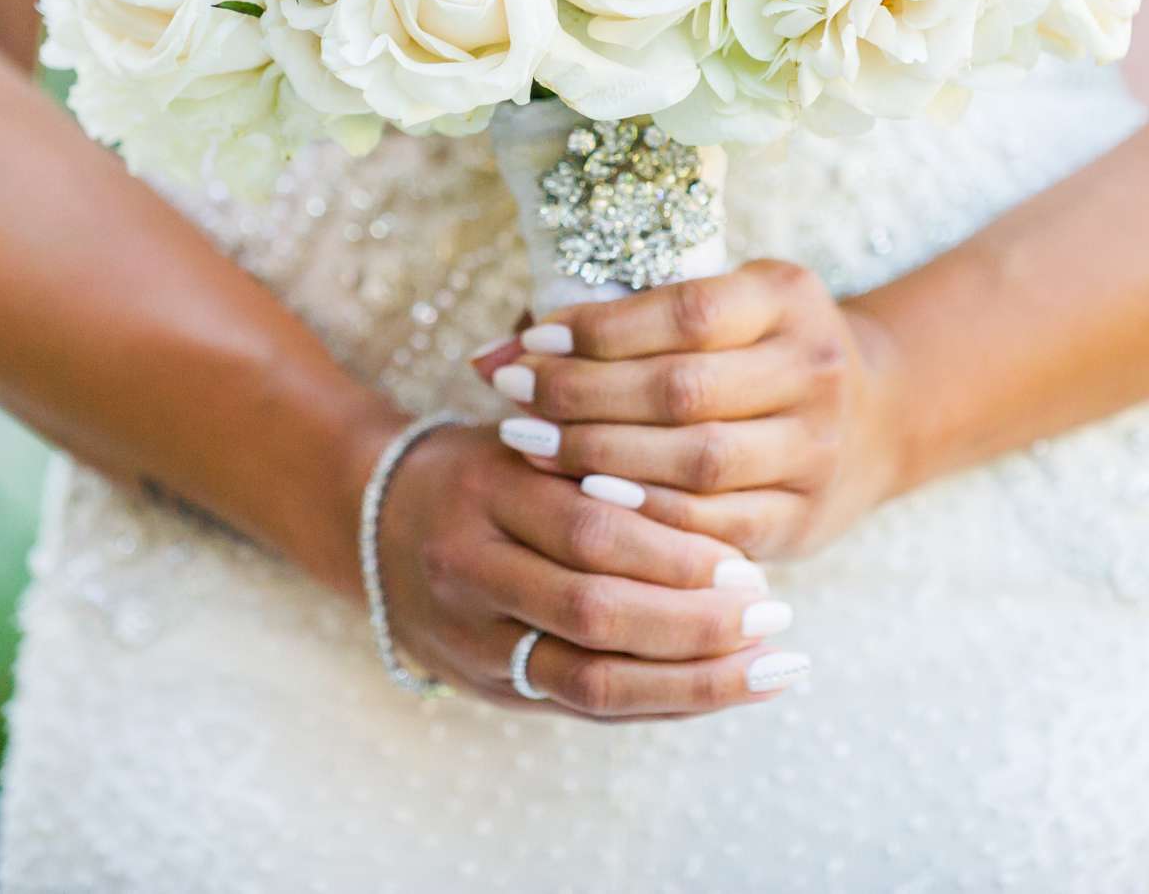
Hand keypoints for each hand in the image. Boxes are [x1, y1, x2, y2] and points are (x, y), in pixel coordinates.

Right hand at [369, 423, 808, 718]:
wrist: (374, 518)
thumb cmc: (484, 467)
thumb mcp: (529, 441)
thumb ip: (605, 465)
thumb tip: (722, 497)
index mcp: (484, 491)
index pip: (591, 532)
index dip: (676, 555)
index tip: (751, 565)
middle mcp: (469, 569)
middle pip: (593, 615)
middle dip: (695, 625)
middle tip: (774, 618)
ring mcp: (471, 638)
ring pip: (589, 681)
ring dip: (691, 682)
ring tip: (768, 669)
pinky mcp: (485, 684)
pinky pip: (582, 706)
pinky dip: (659, 703)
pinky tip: (722, 690)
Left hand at [471, 261, 908, 561]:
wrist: (874, 419)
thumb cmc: (754, 353)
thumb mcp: (711, 312)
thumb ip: (609, 326)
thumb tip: (486, 356)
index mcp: (788, 297)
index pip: (686, 312)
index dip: (601, 331)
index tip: (531, 344)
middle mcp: (814, 368)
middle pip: (684, 390)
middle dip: (584, 398)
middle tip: (514, 401)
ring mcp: (817, 447)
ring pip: (698, 462)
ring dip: (602, 459)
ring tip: (533, 449)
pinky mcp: (806, 517)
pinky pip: (714, 524)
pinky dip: (645, 515)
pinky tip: (589, 502)